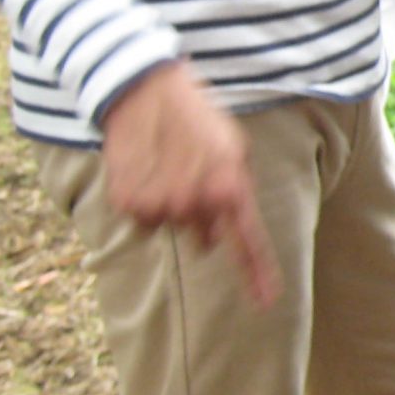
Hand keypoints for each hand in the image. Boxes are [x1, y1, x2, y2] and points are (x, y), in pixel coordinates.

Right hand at [99, 61, 279, 307]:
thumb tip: (222, 234)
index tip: (266, 302)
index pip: (248, 242)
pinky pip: (143, 218)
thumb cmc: (198, 119)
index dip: (258, 275)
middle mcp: (196, 204)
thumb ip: (236, 191)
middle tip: (195, 177)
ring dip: (172, 205)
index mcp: (230, 189)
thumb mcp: (234, 148)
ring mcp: (160, 206)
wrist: (145, 91)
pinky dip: (145, 200)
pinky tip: (146, 168)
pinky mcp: (128, 204)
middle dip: (204, 219)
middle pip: (204, 238)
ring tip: (168, 164)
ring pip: (171, 226)